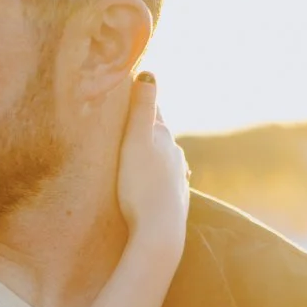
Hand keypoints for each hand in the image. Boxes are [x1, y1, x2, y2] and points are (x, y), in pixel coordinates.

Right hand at [114, 73, 188, 261]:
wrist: (159, 233)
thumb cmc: (141, 187)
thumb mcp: (136, 143)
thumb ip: (142, 109)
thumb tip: (149, 74)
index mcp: (164, 138)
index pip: (153, 110)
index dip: (141, 99)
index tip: (131, 87)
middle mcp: (176, 155)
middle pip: (159, 133)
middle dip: (146, 125)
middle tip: (128, 118)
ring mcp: (179, 178)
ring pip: (165, 157)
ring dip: (153, 151)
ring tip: (138, 149)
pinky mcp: (176, 199)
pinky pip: (166, 179)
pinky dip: (158, 173)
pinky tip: (155, 178)